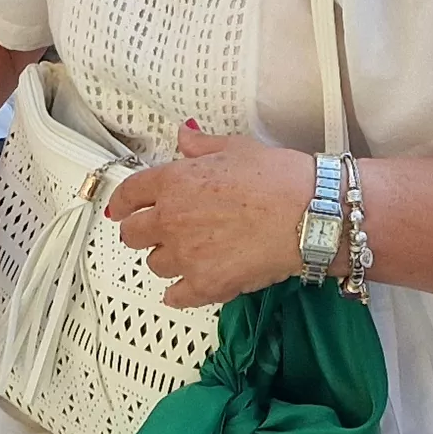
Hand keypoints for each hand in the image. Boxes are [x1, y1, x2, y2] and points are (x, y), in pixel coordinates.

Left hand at [106, 126, 316, 309]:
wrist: (310, 214)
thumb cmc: (279, 178)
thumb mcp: (237, 149)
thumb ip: (202, 147)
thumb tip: (185, 137)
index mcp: (174, 181)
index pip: (130, 194)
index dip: (123, 202)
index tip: (122, 209)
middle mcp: (171, 219)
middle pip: (132, 235)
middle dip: (142, 232)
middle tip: (159, 231)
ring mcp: (186, 255)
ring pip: (155, 264)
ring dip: (167, 259)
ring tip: (189, 253)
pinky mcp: (205, 285)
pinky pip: (176, 296)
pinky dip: (179, 293)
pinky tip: (188, 286)